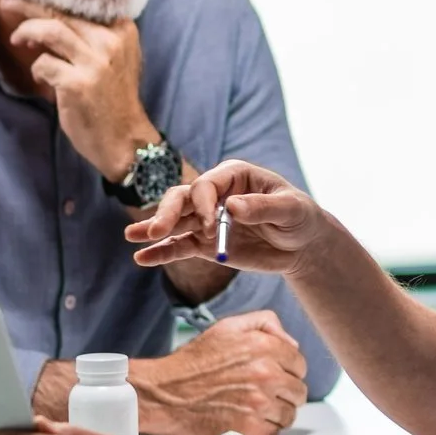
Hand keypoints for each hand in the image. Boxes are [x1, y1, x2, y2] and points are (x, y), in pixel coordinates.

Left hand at [2, 0, 155, 180]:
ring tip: (16, 39)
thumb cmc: (115, 99)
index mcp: (122, 31)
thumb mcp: (117, 59)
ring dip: (27, 32)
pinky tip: (41, 78)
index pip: (82, 5)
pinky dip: (37, 69)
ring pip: (50, 31)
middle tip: (8, 4)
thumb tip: (56, 18)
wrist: (124, 139)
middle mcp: (110, 42)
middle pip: (62, 14)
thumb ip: (95, 38)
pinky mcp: (76, 83)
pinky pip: (43, 64)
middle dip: (29, 7)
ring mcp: (94, 62)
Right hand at [126, 161, 328, 279]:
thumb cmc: (300, 218)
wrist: (303, 244)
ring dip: (155, 229)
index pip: (207, 185)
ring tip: (132, 237)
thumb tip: (232, 207)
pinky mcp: (207, 244)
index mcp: (234, 176)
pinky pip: (180, 246)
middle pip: (182, 199)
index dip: (203, 203)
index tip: (210, 226)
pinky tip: (142, 258)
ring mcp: (208, 220)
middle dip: (167, 213)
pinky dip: (162, 252)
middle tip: (155, 231)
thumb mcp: (291, 210)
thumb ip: (262, 208)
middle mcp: (216, 195)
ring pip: (176, 221)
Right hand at [128, 312, 307, 434]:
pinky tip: (247, 418)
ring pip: (289, 413)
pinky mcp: (251, 429)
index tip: (274, 374)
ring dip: (276, 412)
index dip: (287, 370)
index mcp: (263, 346)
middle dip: (284, 392)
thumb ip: (265, 323)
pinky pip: (275, 431)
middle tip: (264, 392)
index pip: (300, 364)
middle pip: (298, 391)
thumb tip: (291, 342)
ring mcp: (259, 403)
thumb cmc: (194, 362)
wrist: (165, 393)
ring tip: (254, 406)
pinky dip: (264, 428)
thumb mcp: (227, 327)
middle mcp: (266, 374)